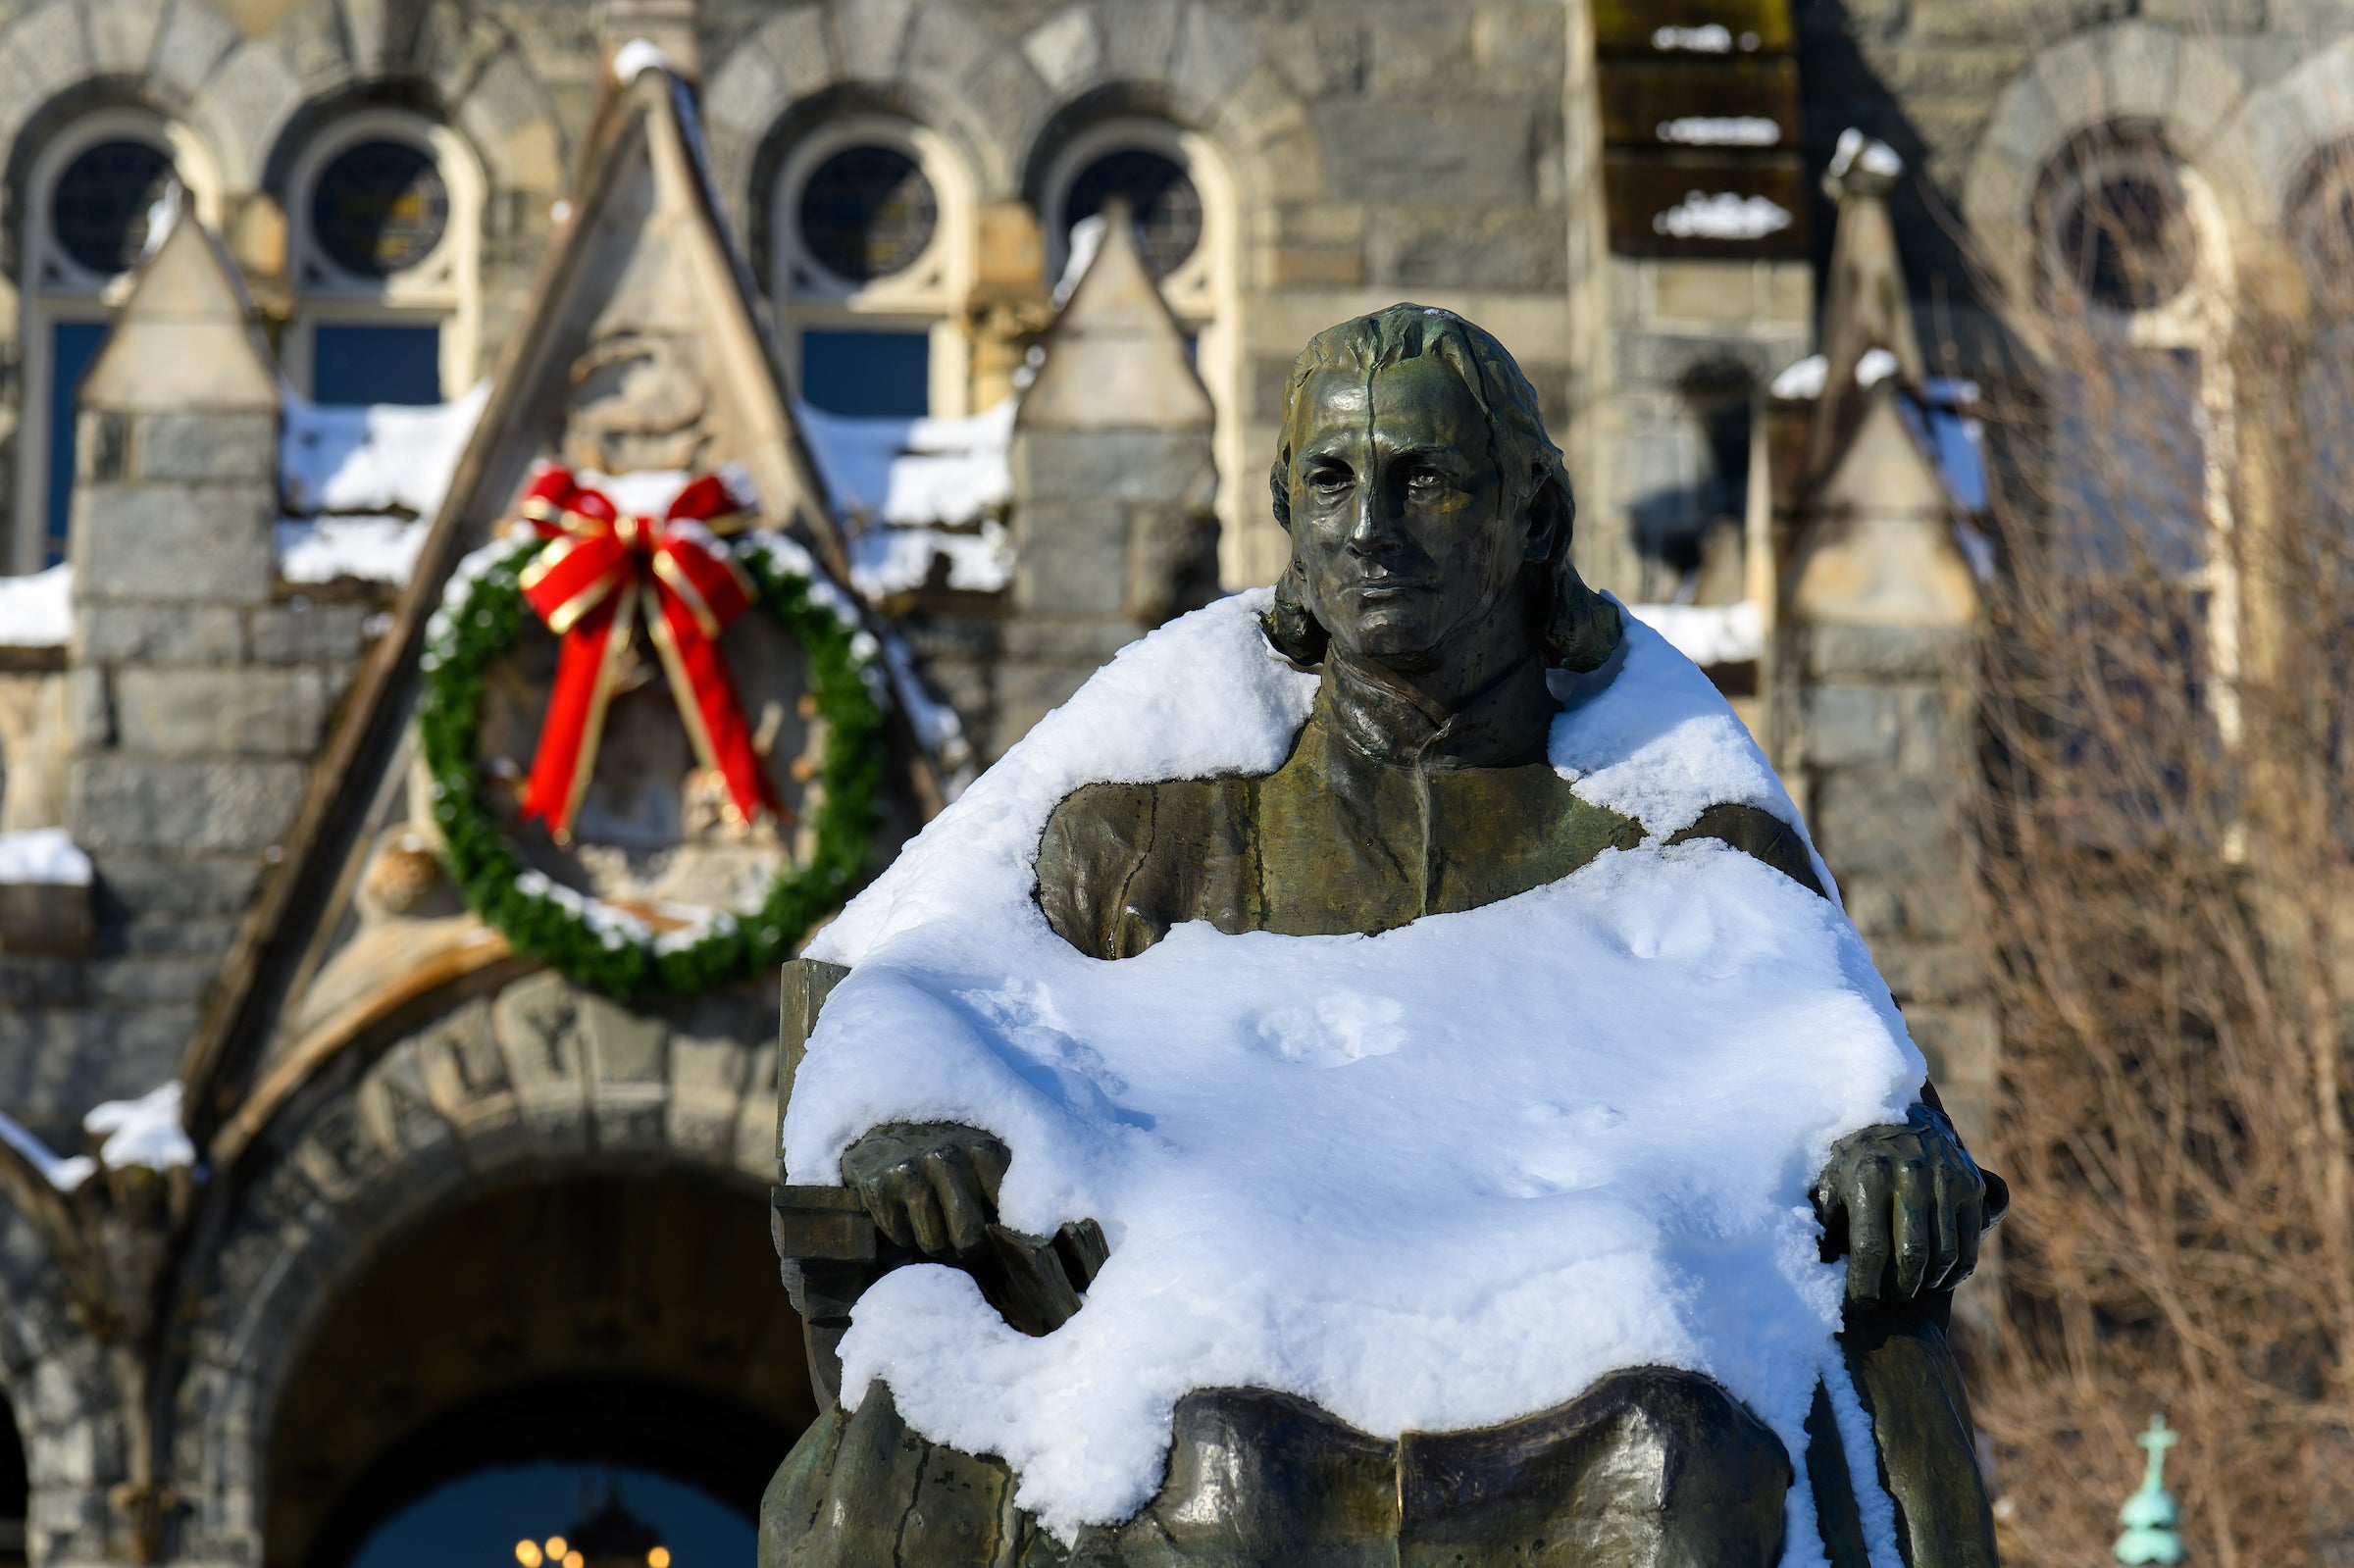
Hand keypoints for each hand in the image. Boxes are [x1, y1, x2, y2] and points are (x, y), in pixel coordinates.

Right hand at [840, 1122, 1010, 1257]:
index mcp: (982, 1149)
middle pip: (968, 1238)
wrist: (884, 1115)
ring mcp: (910, 1169)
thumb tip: (1035, 1237)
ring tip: (929, 1219)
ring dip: (931, 1241)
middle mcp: (946, 1157)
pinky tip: (901, 1209)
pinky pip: (899, 1236)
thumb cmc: (945, 1145)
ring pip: (932, 1243)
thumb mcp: (983, 1150)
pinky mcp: (877, 1184)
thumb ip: (1010, 1183)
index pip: (1005, 1214)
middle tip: (959, 1237)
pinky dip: (901, 1234)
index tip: (992, 1228)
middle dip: (964, 1246)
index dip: (998, 1231)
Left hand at [1815, 1105, 1997, 1304]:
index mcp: (1869, 1175)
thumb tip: (1823, 1266)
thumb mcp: (1831, 1178)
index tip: (1860, 1304)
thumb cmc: (1856, 1156)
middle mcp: (1911, 1176)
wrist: (1900, 1113)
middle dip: (1899, 1288)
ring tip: (1909, 1288)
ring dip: (1927, 1283)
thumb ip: (1827, 1220)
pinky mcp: (1971, 1187)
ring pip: (1944, 1255)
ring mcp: (1946, 1180)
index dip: (1865, 1284)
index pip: (1870, 1247)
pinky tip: (1937, 1279)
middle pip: (1912, 1256)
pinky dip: (1955, 1272)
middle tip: (1888, 1298)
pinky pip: (1969, 1246)